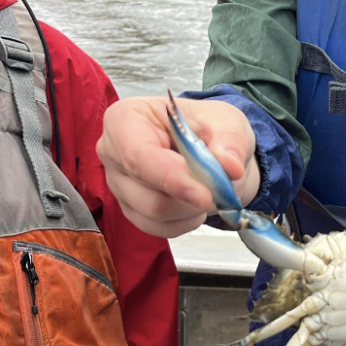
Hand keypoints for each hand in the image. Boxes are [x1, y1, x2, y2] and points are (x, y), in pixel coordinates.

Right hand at [97, 96, 259, 237]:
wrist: (206, 145)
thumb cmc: (205, 125)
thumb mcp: (226, 120)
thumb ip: (231, 141)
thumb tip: (231, 166)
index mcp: (127, 118)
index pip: (137, 155)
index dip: (170, 177)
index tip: (204, 193)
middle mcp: (114, 153)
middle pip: (146, 192)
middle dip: (189, 196)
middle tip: (220, 189)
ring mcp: (119, 184)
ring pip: (154, 214)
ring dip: (191, 209)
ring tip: (209, 189)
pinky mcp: (131, 208)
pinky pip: (159, 227)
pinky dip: (186, 221)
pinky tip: (196, 203)